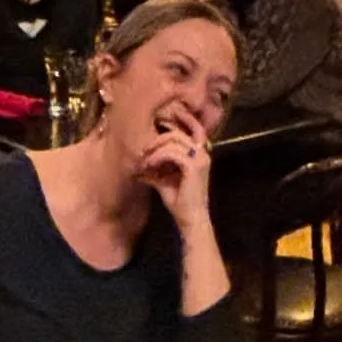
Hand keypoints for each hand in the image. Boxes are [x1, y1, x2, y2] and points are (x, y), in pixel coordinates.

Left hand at [137, 100, 213, 234]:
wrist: (191, 219)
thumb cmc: (180, 203)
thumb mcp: (164, 181)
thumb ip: (155, 170)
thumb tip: (138, 166)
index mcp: (200, 154)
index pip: (190, 130)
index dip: (177, 122)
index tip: (156, 125)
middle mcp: (203, 152)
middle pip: (176, 134)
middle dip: (157, 139)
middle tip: (143, 150)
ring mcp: (200, 158)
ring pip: (173, 140)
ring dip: (155, 149)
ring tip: (145, 161)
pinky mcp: (194, 166)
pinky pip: (171, 153)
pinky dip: (157, 157)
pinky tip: (149, 165)